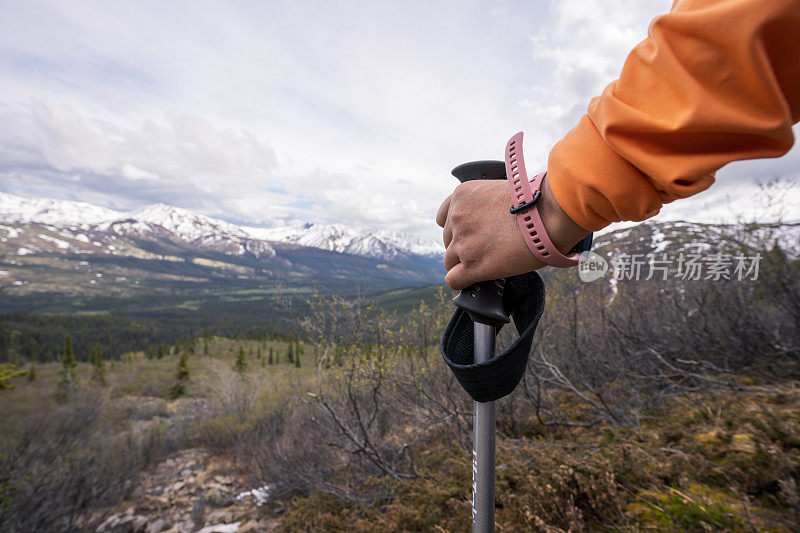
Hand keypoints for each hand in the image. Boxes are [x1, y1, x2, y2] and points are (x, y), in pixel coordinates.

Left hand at [435, 175, 589, 289]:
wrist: (549, 215)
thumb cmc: (535, 202)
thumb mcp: (498, 191)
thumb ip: (481, 205)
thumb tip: (483, 222)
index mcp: (461, 196)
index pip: (444, 219)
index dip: (458, 229)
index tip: (471, 233)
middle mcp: (457, 217)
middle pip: (448, 240)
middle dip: (465, 245)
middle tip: (487, 247)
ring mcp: (463, 242)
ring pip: (450, 261)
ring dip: (466, 263)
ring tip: (489, 260)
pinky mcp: (472, 265)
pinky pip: (454, 280)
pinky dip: (463, 280)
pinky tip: (476, 277)